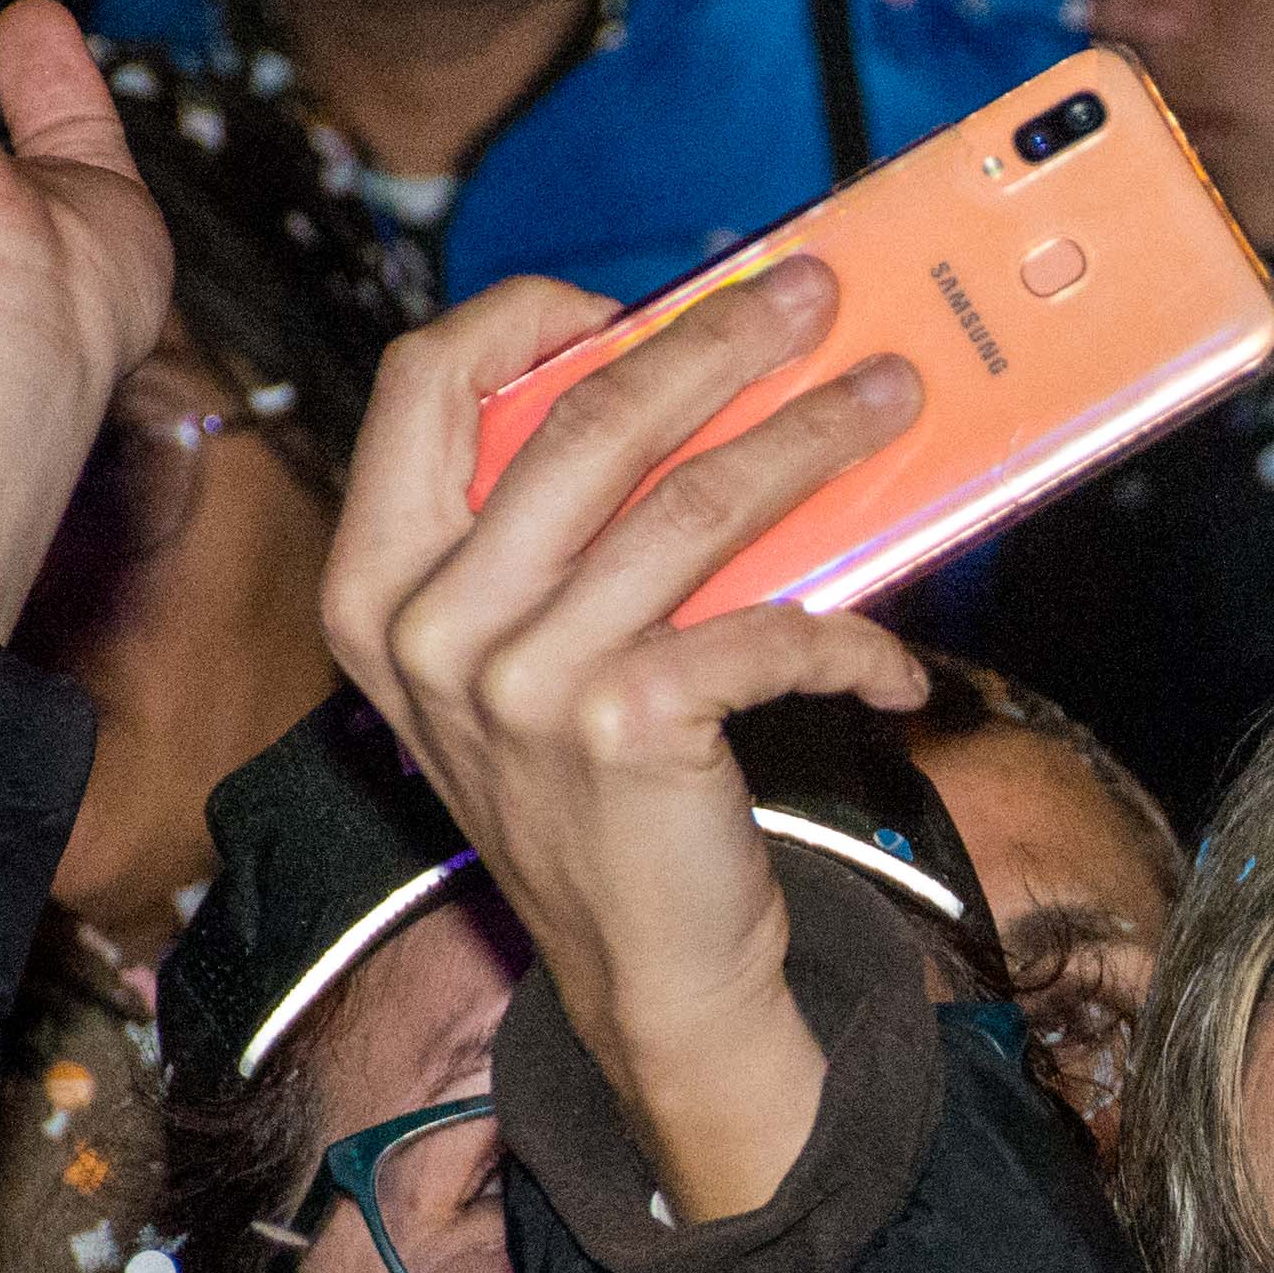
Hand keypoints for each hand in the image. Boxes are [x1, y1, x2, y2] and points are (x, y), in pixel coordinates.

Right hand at [322, 269, 928, 1216]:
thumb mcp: (530, 657)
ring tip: (892, 401)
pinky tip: (898, 664)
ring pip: (695, 504)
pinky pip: (769, 632)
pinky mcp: (625, 730)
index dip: (532, 316)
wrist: (641, 976)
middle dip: (722, 338)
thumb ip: (555, 533)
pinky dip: (853, 642)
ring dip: (814, 439)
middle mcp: (427, 628)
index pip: (423, 383)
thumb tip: (688, 374)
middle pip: (588, 419)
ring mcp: (518, 681)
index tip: (639, 299)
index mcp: (375, 582)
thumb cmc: (601, 794)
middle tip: (816, 296)